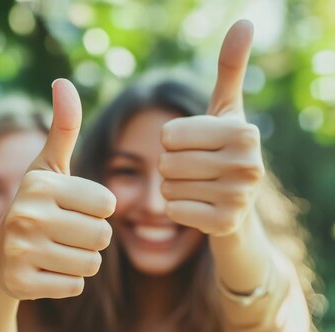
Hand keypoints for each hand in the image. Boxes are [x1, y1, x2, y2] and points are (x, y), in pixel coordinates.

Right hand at [0, 79, 115, 299]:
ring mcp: (20, 252)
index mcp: (39, 184)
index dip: (96, 209)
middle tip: (65, 233)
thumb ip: (63, 126)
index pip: (107, 203)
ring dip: (81, 260)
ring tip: (55, 251)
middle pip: (102, 236)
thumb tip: (63, 81)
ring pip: (91, 264)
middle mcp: (26, 215)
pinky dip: (66, 281)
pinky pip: (74, 286)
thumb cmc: (35, 204)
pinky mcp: (20, 284)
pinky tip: (45, 270)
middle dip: (92, 238)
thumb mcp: (48, 166)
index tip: (71, 208)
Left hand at [159, 20, 263, 235]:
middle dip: (170, 165)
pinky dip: (177, 209)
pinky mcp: (225, 225)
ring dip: (172, 188)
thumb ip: (230, 68)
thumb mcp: (225, 109)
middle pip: (165, 162)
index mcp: (244, 131)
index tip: (195, 145)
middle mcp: (249, 164)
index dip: (170, 140)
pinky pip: (173, 211)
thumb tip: (244, 22)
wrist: (237, 205)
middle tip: (195, 169)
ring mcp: (240, 198)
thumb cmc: (223, 149)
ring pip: (166, 187)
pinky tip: (198, 207)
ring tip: (198, 187)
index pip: (167, 135)